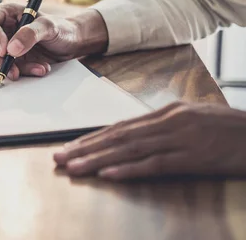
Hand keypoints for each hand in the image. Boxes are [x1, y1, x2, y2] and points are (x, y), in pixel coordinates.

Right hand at [0, 3, 107, 79]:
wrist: (72, 43)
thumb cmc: (61, 28)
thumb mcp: (49, 26)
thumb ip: (31, 34)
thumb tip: (10, 49)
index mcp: (7, 14)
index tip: (6, 51)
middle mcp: (3, 29)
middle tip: (14, 70)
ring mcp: (7, 46)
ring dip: (17, 69)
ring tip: (40, 68)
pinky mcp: (14, 60)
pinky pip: (10, 70)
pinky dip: (25, 73)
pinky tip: (40, 69)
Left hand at [53, 102, 245, 179]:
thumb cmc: (230, 130)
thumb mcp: (194, 120)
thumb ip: (165, 127)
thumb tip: (136, 135)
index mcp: (166, 113)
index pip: (120, 126)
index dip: (92, 137)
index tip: (70, 146)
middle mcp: (168, 122)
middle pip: (117, 136)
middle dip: (85, 148)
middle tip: (58, 157)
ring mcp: (180, 138)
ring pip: (129, 149)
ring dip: (97, 159)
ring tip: (73, 167)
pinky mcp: (194, 157)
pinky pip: (155, 164)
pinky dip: (129, 169)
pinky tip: (108, 174)